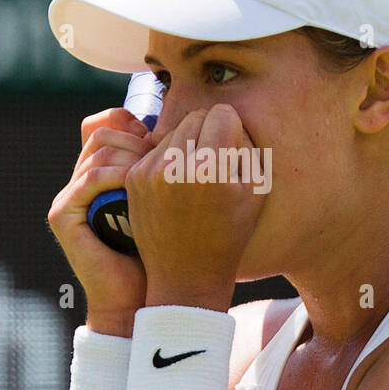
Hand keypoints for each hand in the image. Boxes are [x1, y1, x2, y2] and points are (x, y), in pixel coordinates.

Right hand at [47, 107, 156, 331]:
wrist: (137, 301)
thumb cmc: (158, 254)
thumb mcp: (164, 203)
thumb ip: (162, 170)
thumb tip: (181, 132)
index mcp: (99, 177)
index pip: (107, 126)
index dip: (134, 124)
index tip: (163, 139)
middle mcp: (79, 183)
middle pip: (102, 132)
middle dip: (136, 139)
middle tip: (162, 155)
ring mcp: (67, 198)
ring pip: (99, 150)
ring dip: (132, 155)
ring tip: (155, 172)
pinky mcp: (62, 215)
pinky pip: (91, 177)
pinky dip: (118, 174)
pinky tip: (139, 183)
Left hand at [125, 104, 267, 308]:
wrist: (186, 276)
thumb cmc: (229, 235)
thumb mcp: (255, 191)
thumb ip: (246, 146)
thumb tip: (228, 117)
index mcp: (211, 169)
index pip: (222, 113)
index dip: (232, 130)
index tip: (232, 152)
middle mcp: (177, 166)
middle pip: (197, 116)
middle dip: (208, 133)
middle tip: (214, 164)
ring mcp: (150, 172)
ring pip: (174, 130)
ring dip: (187, 145)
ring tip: (195, 177)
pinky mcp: (134, 178)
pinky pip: (156, 148)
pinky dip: (168, 159)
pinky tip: (176, 185)